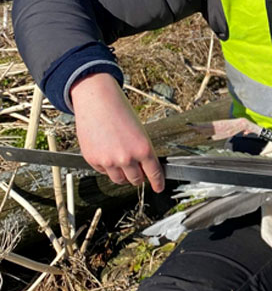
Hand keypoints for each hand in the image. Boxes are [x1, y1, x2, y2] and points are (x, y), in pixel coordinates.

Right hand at [70, 72, 164, 191]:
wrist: (97, 102)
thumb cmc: (120, 112)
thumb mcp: (140, 132)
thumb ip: (142, 152)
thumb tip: (144, 168)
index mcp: (143, 149)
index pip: (154, 173)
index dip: (158, 183)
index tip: (159, 188)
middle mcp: (127, 158)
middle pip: (136, 180)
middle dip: (139, 178)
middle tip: (138, 172)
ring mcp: (109, 161)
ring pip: (119, 180)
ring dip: (123, 175)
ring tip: (122, 163)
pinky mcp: (93, 160)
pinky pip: (103, 172)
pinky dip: (107, 167)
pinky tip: (107, 153)